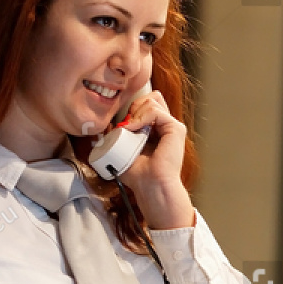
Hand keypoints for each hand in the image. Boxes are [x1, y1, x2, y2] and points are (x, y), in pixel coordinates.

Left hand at [112, 87, 193, 228]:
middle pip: (151, 97)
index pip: (146, 104)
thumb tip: (106, 127)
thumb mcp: (123, 149)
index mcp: (156, 129)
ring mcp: (172, 126)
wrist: (150, 186)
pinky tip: (134, 129)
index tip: (123, 125)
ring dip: (137, 112)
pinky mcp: (176, 129)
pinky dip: (142, 116)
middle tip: (127, 125)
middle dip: (135, 106)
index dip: (133, 108)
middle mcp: (166, 126)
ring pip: (152, 100)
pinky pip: (156, 111)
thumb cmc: (138, 174)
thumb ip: (118, 136)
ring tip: (130, 129)